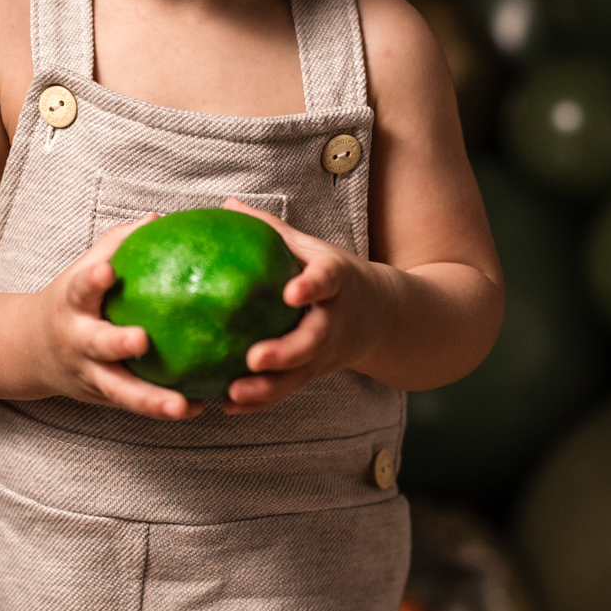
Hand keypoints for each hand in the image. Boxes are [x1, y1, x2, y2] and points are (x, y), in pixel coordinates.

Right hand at [30, 220, 203, 421]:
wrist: (30, 351)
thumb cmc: (71, 302)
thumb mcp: (82, 272)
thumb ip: (117, 245)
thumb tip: (159, 218)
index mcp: (72, 307)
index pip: (78, 290)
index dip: (90, 281)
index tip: (105, 271)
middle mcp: (78, 343)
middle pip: (96, 345)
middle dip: (116, 344)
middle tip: (141, 340)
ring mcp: (89, 374)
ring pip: (119, 391)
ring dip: (149, 400)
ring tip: (181, 405)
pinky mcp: (104, 398)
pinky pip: (135, 404)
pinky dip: (163, 408)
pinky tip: (198, 407)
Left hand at [219, 197, 382, 413]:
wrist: (384, 318)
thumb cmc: (333, 276)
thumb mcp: (312, 249)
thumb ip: (271, 229)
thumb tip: (226, 204)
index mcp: (336, 283)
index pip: (328, 281)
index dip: (313, 287)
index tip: (293, 293)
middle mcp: (333, 321)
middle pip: (313, 340)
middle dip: (286, 352)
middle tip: (255, 358)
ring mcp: (325, 352)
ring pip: (298, 374)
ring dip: (267, 387)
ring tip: (233, 392)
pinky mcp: (313, 373)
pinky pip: (286, 390)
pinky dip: (258, 401)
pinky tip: (226, 405)